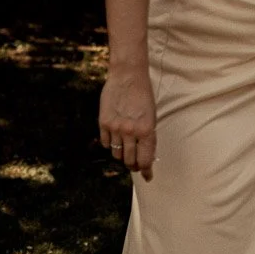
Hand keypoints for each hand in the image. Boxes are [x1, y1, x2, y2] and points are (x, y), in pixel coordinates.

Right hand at [98, 66, 156, 180]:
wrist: (128, 76)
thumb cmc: (143, 95)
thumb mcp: (151, 115)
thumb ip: (147, 135)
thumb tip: (145, 154)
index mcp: (147, 130)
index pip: (146, 159)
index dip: (146, 170)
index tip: (148, 177)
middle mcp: (131, 132)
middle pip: (130, 160)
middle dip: (133, 166)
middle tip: (135, 166)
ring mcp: (116, 128)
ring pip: (117, 153)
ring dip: (122, 155)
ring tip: (125, 152)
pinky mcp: (103, 123)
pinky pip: (105, 143)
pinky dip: (109, 145)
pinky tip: (114, 140)